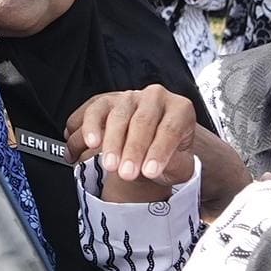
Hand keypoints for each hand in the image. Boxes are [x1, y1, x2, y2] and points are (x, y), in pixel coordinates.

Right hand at [69, 87, 201, 198]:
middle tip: (127, 174)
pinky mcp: (107, 101)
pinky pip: (95, 110)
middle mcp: (156, 97)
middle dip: (134, 149)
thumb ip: (174, 165)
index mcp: (180, 109)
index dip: (159, 151)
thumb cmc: (169, 156)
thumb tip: (155, 167)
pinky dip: (90, 127)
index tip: (150, 172)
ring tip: (110, 165)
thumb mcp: (180, 165)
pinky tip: (90, 144)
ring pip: (118, 116)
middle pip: (143, 121)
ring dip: (112, 142)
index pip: (170, 129)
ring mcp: (130, 97)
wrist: (151, 147)